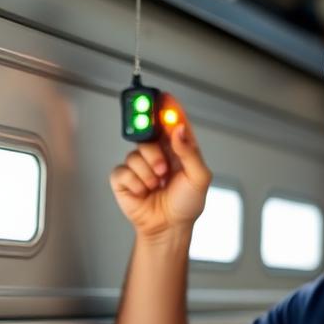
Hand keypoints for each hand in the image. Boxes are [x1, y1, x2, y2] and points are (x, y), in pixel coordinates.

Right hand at [109, 93, 212, 238]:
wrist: (168, 227)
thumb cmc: (187, 205)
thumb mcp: (199, 178)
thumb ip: (190, 152)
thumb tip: (179, 129)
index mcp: (179, 149)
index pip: (174, 122)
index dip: (169, 108)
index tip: (165, 96)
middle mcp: (159, 153)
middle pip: (149, 131)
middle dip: (153, 143)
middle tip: (162, 160)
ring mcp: (141, 164)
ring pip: (137, 152)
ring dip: (150, 171)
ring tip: (159, 183)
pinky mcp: (125, 177)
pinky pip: (123, 170)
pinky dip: (136, 182)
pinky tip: (145, 190)